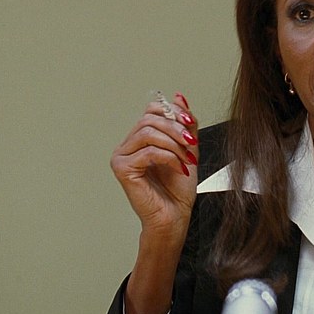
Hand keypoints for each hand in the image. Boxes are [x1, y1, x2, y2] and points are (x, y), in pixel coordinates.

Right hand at [111, 92, 198, 237]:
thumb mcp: (187, 149)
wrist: (174, 217)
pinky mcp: (122, 169)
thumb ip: (184, 124)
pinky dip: (169, 158)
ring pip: (148, 133)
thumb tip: (178, 96)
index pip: (151, 111)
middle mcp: (126, 146)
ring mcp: (121, 157)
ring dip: (174, 144)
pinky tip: (180, 168)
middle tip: (192, 143)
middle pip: (149, 119)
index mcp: (139, 139)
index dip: (173, 112)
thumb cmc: (178, 190)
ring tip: (187, 158)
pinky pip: (148, 152)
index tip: (191, 123)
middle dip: (176, 128)